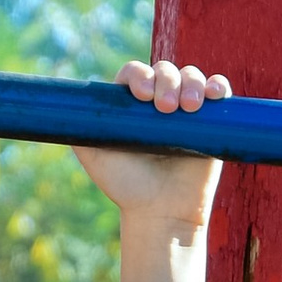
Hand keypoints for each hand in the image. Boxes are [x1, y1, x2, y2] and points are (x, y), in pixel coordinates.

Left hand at [74, 59, 227, 281]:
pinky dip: (218, 86)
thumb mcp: (94, 156)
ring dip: (191, 82)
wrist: (161, 211)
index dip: (139, 75)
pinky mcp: (211, 120)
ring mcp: (185, 108)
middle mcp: (157, 101)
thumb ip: (79, 130)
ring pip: (191, 76)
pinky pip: (217, 91)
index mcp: (131, 104)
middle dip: (166, 81)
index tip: (141, 94)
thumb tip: (63, 105)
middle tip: (165, 108)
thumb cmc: (126, 186)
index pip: (134, 73)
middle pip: (164, 70)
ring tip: (189, 107)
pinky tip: (214, 94)